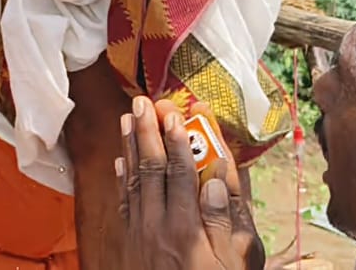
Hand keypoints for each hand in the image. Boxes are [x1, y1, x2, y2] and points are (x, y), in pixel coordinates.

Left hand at [119, 97, 260, 269]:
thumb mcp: (235, 263)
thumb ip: (226, 222)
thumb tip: (216, 179)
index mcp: (187, 228)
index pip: (182, 172)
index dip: (180, 139)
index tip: (177, 111)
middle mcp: (158, 225)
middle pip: (152, 169)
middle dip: (148, 132)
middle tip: (145, 101)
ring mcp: (140, 234)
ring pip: (134, 180)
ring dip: (130, 147)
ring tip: (128, 118)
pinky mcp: (131, 243)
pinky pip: (124, 203)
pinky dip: (122, 179)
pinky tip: (120, 162)